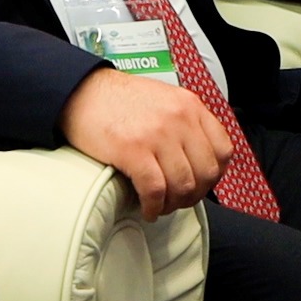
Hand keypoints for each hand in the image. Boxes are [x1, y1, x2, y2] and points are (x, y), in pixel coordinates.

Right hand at [60, 68, 232, 219]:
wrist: (77, 91)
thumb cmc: (113, 98)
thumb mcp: (161, 99)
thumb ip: (182, 122)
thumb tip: (193, 158)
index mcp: (188, 105)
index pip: (223, 151)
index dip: (214, 176)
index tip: (199, 184)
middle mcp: (178, 118)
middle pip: (205, 173)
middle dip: (193, 195)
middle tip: (177, 200)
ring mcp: (157, 134)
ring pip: (183, 185)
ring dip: (172, 204)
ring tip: (160, 206)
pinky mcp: (133, 150)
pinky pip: (155, 190)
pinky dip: (153, 206)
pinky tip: (147, 208)